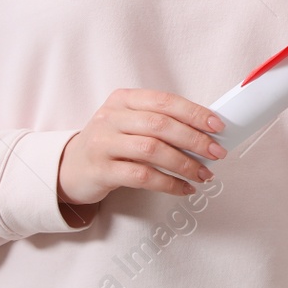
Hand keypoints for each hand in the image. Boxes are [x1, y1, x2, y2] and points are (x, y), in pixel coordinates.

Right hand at [58, 88, 227, 206]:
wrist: (70, 168)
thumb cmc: (110, 143)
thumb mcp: (130, 123)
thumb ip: (161, 122)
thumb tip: (206, 132)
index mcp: (123, 99)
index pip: (164, 101)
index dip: (194, 113)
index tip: (218, 126)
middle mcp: (111, 117)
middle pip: (160, 125)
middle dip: (194, 139)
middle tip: (216, 153)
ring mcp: (103, 143)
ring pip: (152, 150)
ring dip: (184, 164)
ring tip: (204, 174)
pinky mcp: (101, 170)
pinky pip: (141, 176)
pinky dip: (168, 183)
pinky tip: (184, 188)